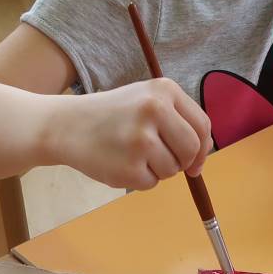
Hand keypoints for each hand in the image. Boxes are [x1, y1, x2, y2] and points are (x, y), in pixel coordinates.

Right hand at [55, 78, 212, 190]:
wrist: (66, 126)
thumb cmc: (112, 115)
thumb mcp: (146, 100)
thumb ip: (178, 119)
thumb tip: (205, 150)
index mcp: (163, 90)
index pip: (202, 125)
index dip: (203, 148)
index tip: (196, 160)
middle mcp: (154, 110)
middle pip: (192, 149)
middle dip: (184, 162)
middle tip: (165, 161)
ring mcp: (141, 140)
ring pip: (172, 169)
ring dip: (158, 169)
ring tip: (132, 154)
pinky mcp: (129, 167)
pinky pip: (151, 183)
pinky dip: (140, 179)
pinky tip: (120, 163)